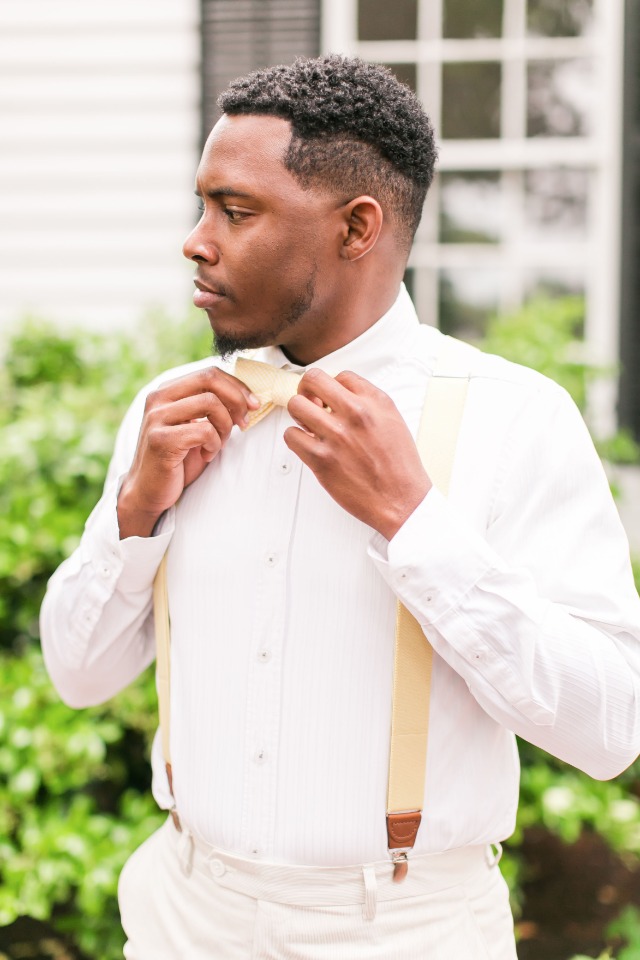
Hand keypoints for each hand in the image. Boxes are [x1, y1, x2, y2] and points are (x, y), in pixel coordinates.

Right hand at [117, 367, 259, 537]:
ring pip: (210, 403)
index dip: (237, 386)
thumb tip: (247, 397)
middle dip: (236, 399)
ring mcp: (156, 418)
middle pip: (209, 379)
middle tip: (244, 422)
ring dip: (225, 426)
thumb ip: (211, 407)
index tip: (254, 404)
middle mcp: (158, 398)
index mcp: (167, 391)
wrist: (149, 490)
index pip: (209, 373)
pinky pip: (204, 430)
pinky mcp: (160, 439)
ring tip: (218, 444)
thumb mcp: (196, 426)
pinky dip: (214, 444)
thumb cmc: (178, 459)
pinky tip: (206, 455)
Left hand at [285, 369, 430, 539]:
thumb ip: (369, 404)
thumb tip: (341, 395)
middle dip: (307, 390)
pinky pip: (290, 435)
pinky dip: (295, 439)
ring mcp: (337, 435)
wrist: (401, 500)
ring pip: (296, 405)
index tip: (330, 400)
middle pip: (313, 380)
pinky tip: (309, 446)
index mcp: (376, 402)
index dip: (332, 387)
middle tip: (311, 404)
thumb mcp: (393, 422)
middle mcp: (356, 413)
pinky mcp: (321, 459)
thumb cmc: (398, 467)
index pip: (341, 375)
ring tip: (309, 427)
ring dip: (299, 415)